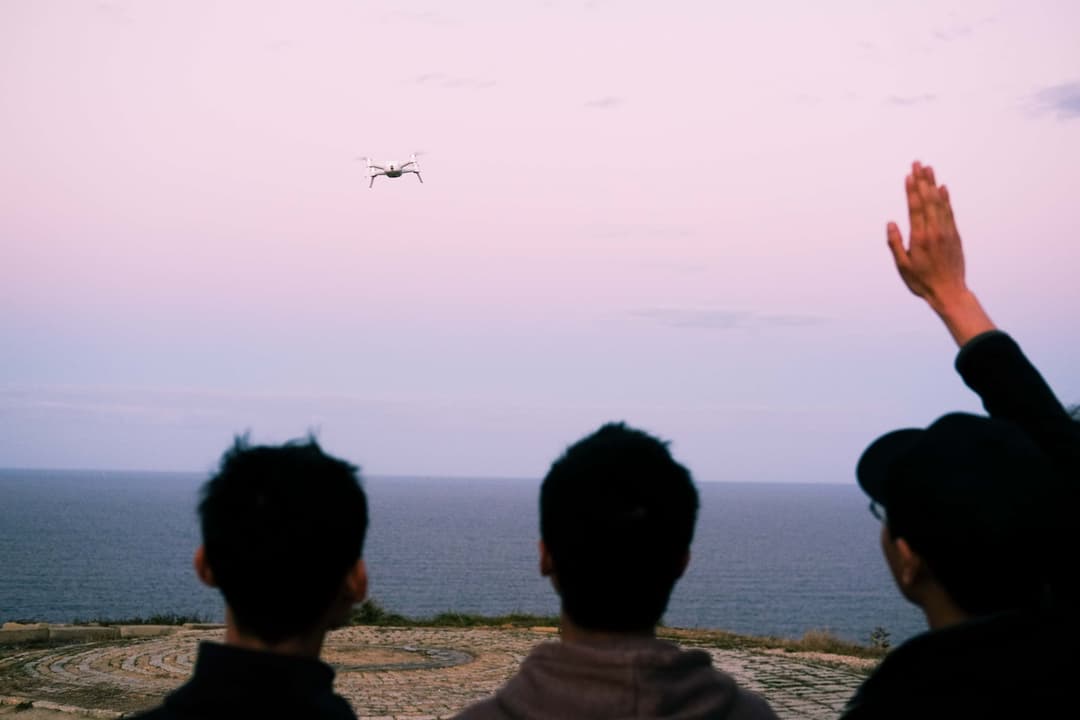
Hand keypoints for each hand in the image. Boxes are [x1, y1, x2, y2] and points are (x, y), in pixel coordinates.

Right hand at [886, 161, 995, 345]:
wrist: (949, 291)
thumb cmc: (922, 281)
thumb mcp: (902, 266)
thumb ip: (895, 243)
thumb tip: (891, 222)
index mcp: (920, 238)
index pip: (915, 208)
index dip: (912, 190)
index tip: (909, 175)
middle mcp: (935, 231)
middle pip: (928, 200)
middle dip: (922, 180)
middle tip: (919, 163)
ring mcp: (947, 231)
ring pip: (939, 202)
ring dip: (933, 184)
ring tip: (929, 169)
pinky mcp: (955, 235)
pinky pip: (949, 212)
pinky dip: (946, 198)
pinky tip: (942, 188)